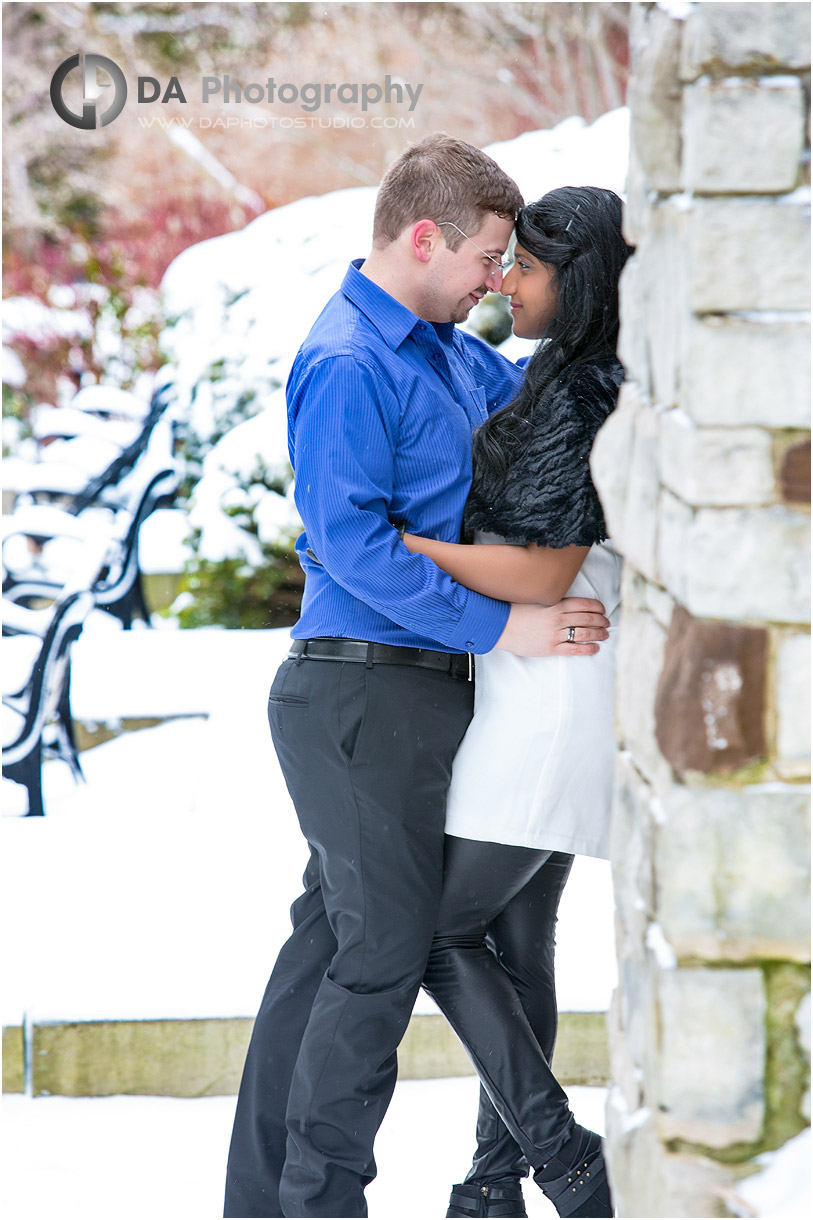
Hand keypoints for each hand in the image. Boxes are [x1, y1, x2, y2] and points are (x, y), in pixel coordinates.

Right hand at [494, 598, 609, 656]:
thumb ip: (553, 602)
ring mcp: (555, 634)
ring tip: (605, 635)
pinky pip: (574, 649)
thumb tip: (568, 605)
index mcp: (555, 604)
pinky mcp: (551, 648)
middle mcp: (558, 618)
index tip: (602, 609)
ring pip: (584, 633)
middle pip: (588, 618)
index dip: (597, 607)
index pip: (584, 604)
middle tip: (607, 623)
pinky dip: (588, 648)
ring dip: (598, 634)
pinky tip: (595, 648)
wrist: (500, 626)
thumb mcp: (536, 601)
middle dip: (601, 621)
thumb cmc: (515, 612)